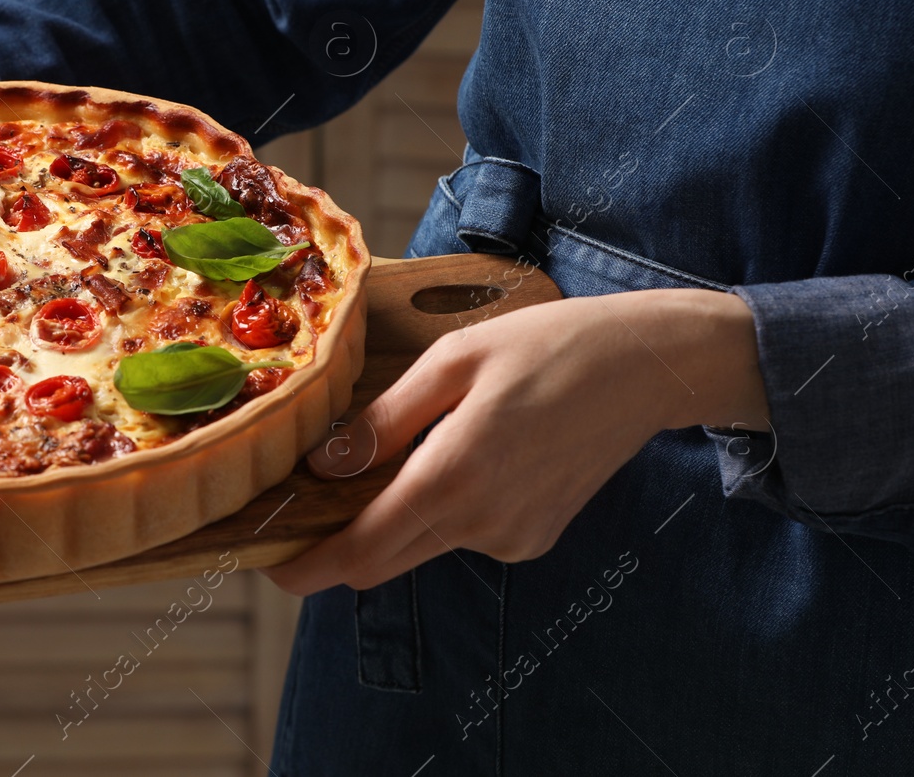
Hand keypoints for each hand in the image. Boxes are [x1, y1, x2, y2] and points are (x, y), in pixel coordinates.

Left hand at [262, 288, 768, 595]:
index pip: (360, 552)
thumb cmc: (546, 347)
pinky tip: (466, 454)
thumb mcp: (452, 362)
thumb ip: (384, 420)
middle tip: (308, 505)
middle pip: (383, 563)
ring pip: (422, 546)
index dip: (306, 566)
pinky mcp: (534, 538)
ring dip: (396, 516)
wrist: (646, 368)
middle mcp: (482, 524)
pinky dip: (443, 509)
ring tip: (409, 446)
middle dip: (337, 547)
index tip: (268, 562)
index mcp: (454, 477)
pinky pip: (463, 536)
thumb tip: (323, 466)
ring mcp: (512, 538)